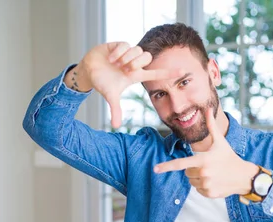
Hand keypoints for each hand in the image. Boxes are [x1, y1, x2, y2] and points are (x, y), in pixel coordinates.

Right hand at [67, 42, 183, 127]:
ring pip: (137, 50)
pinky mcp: (119, 44)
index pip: (156, 73)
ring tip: (115, 64)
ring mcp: (127, 53)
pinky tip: (111, 58)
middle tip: (124, 69)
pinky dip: (118, 52)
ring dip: (126, 58)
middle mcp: (134, 63)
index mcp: (136, 75)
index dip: (169, 72)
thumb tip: (116, 126)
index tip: (184, 71)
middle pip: (147, 57)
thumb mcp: (110, 96)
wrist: (89, 70)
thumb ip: (115, 110)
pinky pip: (126, 45)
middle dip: (136, 63)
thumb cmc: (102, 82)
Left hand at [153, 108, 258, 197]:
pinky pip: (198, 190)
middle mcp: (203, 173)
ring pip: (191, 181)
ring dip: (198, 178)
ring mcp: (206, 184)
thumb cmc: (229, 156)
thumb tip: (208, 110)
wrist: (243, 176)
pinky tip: (215, 181)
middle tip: (207, 166)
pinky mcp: (209, 193)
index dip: (166, 166)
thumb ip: (211, 127)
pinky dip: (204, 186)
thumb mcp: (220, 142)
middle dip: (193, 168)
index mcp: (203, 160)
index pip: (180, 163)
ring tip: (212, 173)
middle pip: (186, 172)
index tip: (155, 169)